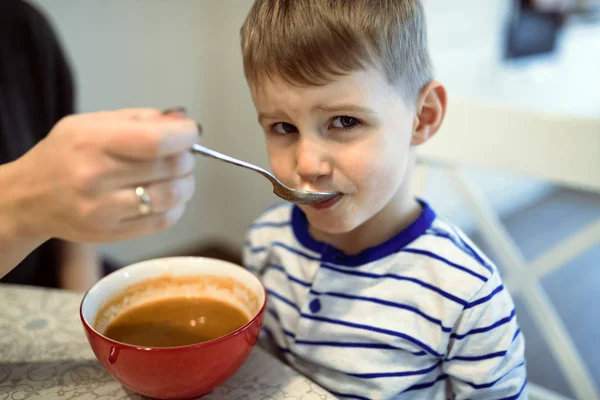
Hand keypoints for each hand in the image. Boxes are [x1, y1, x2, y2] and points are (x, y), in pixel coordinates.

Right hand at [12, 108, 199, 242]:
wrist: (29, 197)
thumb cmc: (66, 154)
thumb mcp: (92, 124)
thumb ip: (141, 119)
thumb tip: (183, 121)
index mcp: (92, 143)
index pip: (156, 141)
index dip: (185, 136)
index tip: (191, 132)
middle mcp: (96, 178)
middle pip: (169, 168)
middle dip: (187, 158)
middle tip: (184, 154)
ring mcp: (103, 211)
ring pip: (171, 197)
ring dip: (186, 183)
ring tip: (179, 176)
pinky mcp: (111, 234)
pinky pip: (163, 221)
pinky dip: (176, 206)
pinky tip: (168, 196)